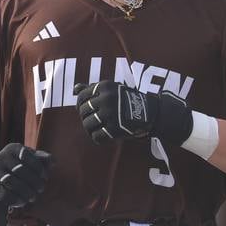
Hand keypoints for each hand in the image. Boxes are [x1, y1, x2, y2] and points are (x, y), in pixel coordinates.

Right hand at [0, 144, 50, 206]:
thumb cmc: (19, 164)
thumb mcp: (30, 158)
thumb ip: (43, 159)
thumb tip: (53, 162)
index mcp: (13, 148)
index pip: (27, 156)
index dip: (38, 167)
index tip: (45, 176)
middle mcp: (1, 157)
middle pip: (20, 170)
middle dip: (34, 182)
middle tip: (41, 189)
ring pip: (11, 182)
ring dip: (25, 192)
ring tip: (33, 197)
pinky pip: (2, 193)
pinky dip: (14, 199)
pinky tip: (22, 202)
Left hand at [74, 81, 192, 145]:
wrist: (150, 112)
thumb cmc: (127, 100)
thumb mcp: (112, 89)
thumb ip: (92, 88)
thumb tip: (74, 89)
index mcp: (104, 87)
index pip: (81, 96)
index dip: (81, 104)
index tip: (87, 108)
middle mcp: (106, 99)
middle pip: (82, 111)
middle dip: (86, 116)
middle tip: (95, 119)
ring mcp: (109, 114)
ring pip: (87, 124)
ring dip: (91, 128)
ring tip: (99, 127)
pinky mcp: (114, 129)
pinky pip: (96, 136)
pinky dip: (98, 138)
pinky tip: (104, 134)